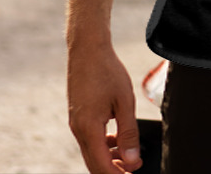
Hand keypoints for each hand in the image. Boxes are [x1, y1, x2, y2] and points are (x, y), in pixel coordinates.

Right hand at [67, 44, 142, 172]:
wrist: (87, 49)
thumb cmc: (106, 71)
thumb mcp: (124, 101)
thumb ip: (128, 133)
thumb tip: (132, 160)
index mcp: (88, 129)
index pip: (101, 166)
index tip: (134, 173)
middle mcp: (78, 130)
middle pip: (94, 163)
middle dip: (113, 170)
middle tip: (133, 169)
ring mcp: (75, 123)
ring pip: (92, 152)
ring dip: (109, 158)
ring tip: (129, 155)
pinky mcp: (78, 116)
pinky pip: (89, 139)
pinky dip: (103, 144)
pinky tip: (117, 138)